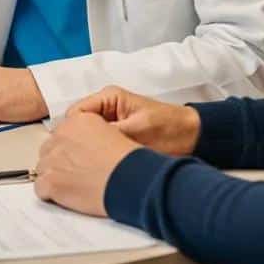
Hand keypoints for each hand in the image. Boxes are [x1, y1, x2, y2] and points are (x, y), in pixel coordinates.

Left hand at [34, 113, 137, 215]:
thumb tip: (82, 146)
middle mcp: (61, 136)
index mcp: (77, 120)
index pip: (61, 134)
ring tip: (72, 186)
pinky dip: (50, 194)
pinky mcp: (51, 181)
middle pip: (49, 150)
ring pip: (42, 168)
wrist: (132, 179)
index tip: (77, 159)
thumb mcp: (112, 132)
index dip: (68, 149)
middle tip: (76, 173)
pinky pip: (40, 188)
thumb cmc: (128, 161)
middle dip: (59, 161)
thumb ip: (91, 135)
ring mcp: (53, 159)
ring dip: (54, 176)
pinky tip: (65, 197)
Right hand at [67, 85, 200, 156]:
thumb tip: (86, 143)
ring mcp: (110, 122)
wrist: (193, 137)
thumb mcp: (138, 130)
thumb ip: (111, 133)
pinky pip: (98, 144)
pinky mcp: (116, 135)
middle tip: (77, 161)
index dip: (70, 131)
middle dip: (77, 142)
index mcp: (109, 98)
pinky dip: (96, 154)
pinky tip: (98, 166)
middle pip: (77, 125)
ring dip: (87, 149)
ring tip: (88, 164)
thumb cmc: (170, 128)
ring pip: (86, 136)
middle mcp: (106, 107)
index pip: (76, 113)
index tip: (71, 150)